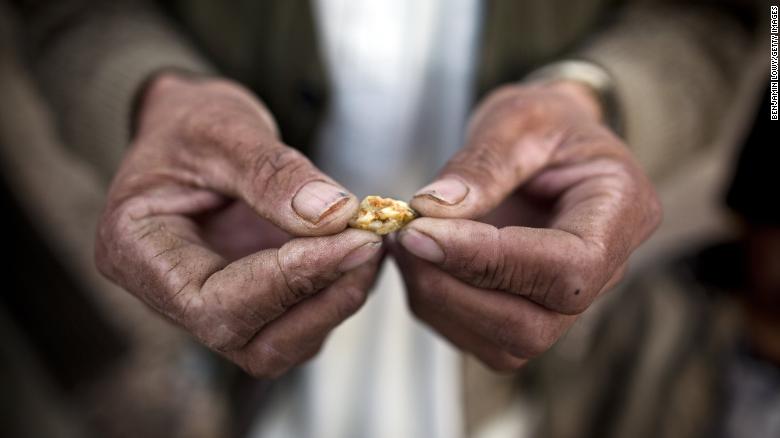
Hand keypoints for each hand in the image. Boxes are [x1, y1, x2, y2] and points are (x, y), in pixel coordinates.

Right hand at [96, 72, 382, 377]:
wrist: (194, 129)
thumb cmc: (191, 122)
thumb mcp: (224, 129)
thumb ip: (274, 173)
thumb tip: (334, 216)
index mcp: (137, 254)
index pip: (213, 303)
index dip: (288, 280)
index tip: (351, 238)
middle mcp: (172, 294)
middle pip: (251, 342)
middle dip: (320, 299)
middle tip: (370, 243)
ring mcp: (215, 304)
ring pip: (282, 344)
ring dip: (335, 301)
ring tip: (369, 242)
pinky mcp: (253, 302)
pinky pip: (299, 322)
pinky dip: (336, 293)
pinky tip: (358, 250)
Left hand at [391, 81, 660, 370]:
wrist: (549, 143)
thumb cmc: (545, 123)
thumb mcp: (518, 119)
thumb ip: (482, 164)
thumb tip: (432, 209)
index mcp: (621, 216)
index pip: (566, 268)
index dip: (488, 259)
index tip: (420, 231)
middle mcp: (604, 275)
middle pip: (533, 326)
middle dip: (454, 287)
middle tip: (405, 235)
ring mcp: (564, 305)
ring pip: (502, 343)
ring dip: (438, 298)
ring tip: (407, 240)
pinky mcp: (525, 315)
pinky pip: (477, 337)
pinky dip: (434, 304)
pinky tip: (418, 258)